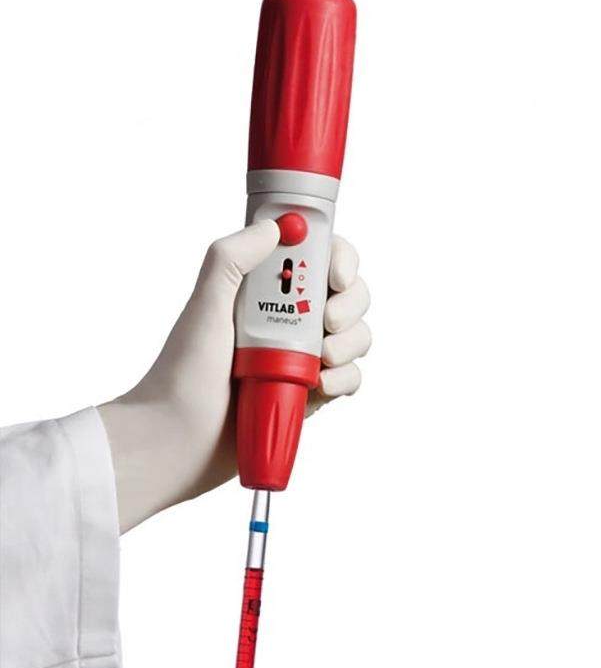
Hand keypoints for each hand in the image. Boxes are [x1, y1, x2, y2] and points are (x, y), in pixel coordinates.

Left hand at [98, 222, 370, 532]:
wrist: (178, 441)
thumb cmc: (183, 375)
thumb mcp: (204, 307)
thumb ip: (231, 259)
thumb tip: (275, 226)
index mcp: (266, 292)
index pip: (319, 258)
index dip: (340, 260)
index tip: (336, 276)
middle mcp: (290, 319)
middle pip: (349, 296)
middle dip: (351, 304)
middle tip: (327, 321)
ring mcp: (304, 357)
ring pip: (356, 336)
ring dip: (351, 342)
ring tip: (322, 359)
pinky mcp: (311, 394)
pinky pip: (350, 377)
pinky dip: (346, 378)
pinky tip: (322, 384)